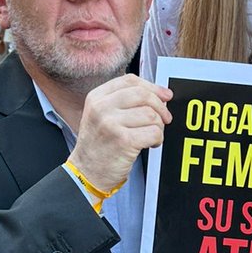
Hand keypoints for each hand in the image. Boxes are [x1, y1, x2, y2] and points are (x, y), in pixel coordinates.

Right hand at [69, 74, 172, 192]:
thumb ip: (123, 102)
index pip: (130, 80)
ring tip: (150, 136)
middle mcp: (102, 108)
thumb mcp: (100, 116)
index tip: (165, 96)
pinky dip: (157, 139)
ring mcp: (111, 124)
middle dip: (160, 107)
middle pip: (143, 95)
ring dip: (158, 127)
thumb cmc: (98, 146)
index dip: (152, 87)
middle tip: (165, 119)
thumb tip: (160, 95)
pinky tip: (150, 144)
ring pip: (151, 115)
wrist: (86, 172)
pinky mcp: (124, 141)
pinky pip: (154, 132)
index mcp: (96, 97)